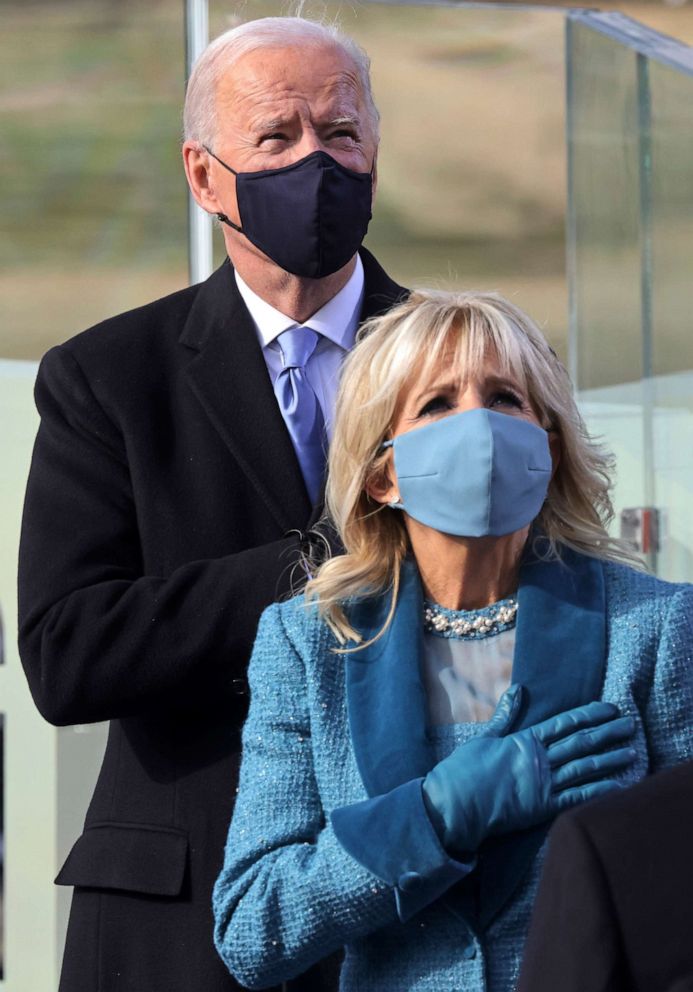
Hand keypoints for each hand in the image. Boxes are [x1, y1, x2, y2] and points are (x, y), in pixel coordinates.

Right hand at [423, 686, 635, 852]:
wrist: (455, 804)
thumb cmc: (464, 770)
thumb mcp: (485, 737)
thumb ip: (505, 715)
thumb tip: (517, 690)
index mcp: (525, 740)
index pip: (564, 723)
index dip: (589, 715)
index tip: (610, 709)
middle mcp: (540, 759)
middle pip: (581, 743)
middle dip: (608, 733)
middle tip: (630, 725)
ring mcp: (543, 784)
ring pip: (585, 768)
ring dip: (610, 759)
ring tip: (631, 752)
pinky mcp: (543, 808)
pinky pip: (578, 797)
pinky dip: (599, 791)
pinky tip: (617, 785)